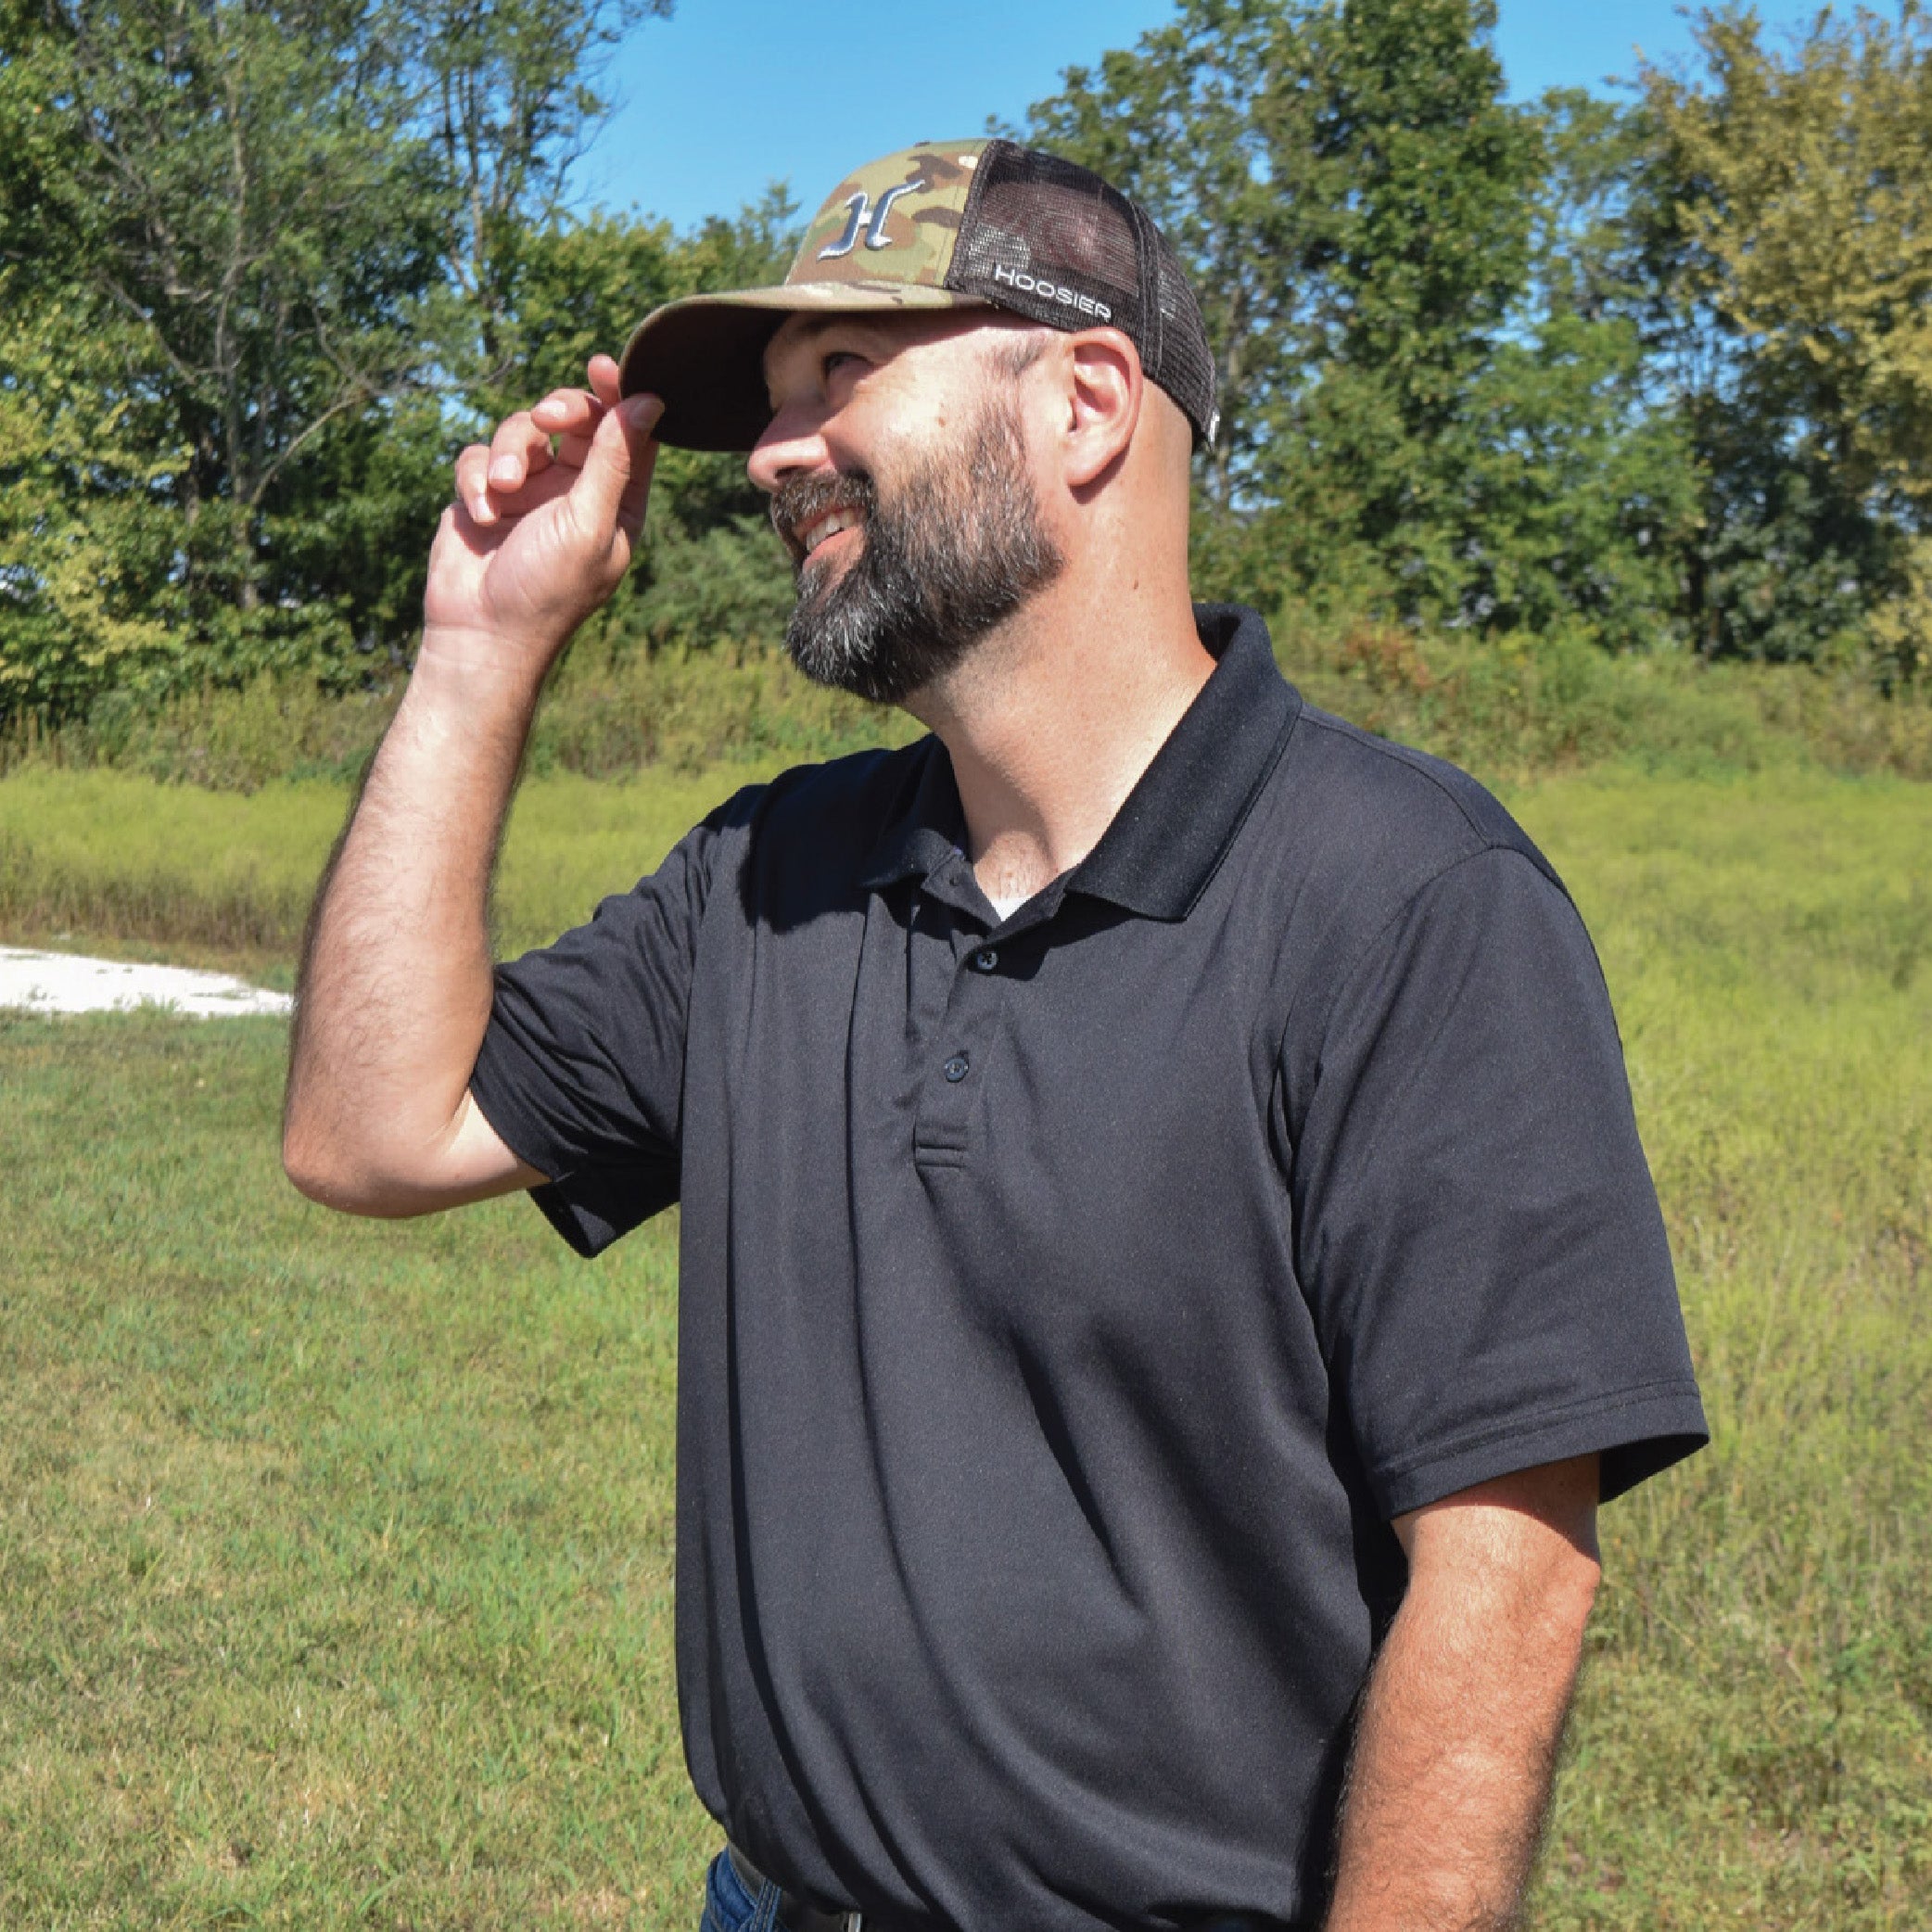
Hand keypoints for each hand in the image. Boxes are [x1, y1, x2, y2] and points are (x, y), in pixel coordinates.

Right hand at [422, 354, 662, 680]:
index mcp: (616, 500)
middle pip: (574, 420)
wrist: (482, 632)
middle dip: (560, 411)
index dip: (618, 394)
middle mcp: (575, 491)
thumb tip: (649, 401)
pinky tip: (482, 513)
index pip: (627, 433)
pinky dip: (478, 479)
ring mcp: (529, 491)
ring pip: (522, 431)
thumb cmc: (547, 588)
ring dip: (510, 452)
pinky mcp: (485, 495)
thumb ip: (615, 459)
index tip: (603, 366)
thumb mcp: (590, 521)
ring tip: (504, 491)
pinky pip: (479, 458)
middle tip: (548, 420)